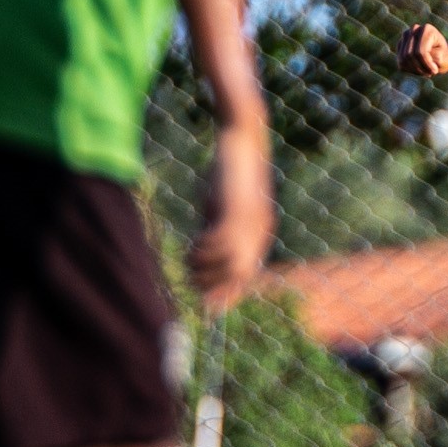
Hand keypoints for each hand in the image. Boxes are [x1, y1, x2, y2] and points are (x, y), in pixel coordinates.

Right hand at [188, 122, 274, 316]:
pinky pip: (221, 243)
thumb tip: (202, 251)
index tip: (210, 307)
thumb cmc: (228, 171)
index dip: (229, 293)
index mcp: (259, 233)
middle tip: (190, 279)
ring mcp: (251, 222)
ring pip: (231, 263)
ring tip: (188, 259)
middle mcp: (259, 231)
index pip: (247, 274)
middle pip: (240, 275)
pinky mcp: (238, 209)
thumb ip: (216, 228)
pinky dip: (204, 249)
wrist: (242, 139)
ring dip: (205, 267)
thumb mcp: (222, 205)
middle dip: (214, 286)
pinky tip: (192, 244)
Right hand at [397, 22, 447, 75]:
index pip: (420, 51)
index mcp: (427, 29)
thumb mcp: (441, 58)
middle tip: (430, 73)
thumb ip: (430, 56)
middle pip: (409, 55)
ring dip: (415, 70)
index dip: (427, 64)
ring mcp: (405, 36)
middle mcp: (414, 29)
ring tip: (425, 72)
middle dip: (420, 67)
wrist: (441, 55)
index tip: (435, 71)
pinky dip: (410, 70)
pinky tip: (420, 69)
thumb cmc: (443, 56)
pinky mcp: (400, 45)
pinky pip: (401, 63)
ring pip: (403, 60)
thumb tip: (417, 54)